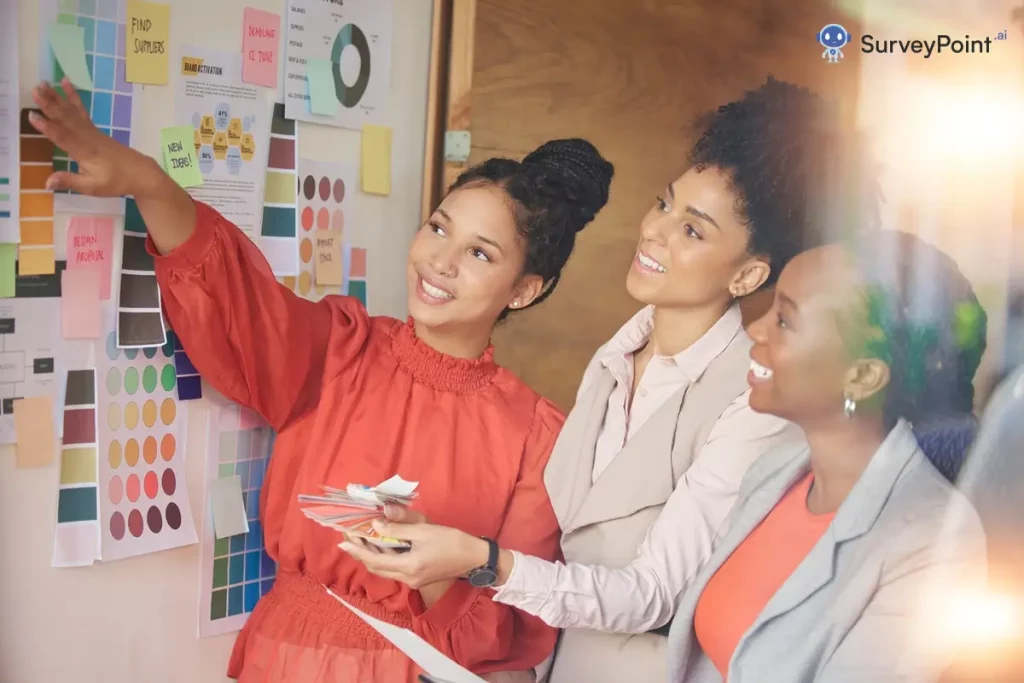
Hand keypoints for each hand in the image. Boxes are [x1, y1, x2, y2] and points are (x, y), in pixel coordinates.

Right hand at [29, 78, 161, 196]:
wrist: (140, 173)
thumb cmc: (116, 181)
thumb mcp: (93, 187)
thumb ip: (70, 182)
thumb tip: (47, 182)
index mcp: (85, 152)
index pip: (63, 138)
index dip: (48, 127)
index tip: (32, 115)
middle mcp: (87, 137)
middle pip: (66, 119)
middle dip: (49, 105)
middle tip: (34, 90)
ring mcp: (92, 131)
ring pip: (72, 111)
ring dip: (57, 97)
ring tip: (43, 83)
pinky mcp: (94, 129)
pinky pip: (81, 110)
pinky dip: (73, 97)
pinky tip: (66, 84)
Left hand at [339, 507, 488, 589]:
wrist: (474, 558)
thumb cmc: (451, 541)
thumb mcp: (424, 530)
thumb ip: (398, 529)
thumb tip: (376, 525)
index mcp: (408, 567)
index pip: (374, 560)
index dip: (356, 550)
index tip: (342, 540)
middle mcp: (407, 578)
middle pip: (376, 568)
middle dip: (360, 553)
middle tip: (349, 537)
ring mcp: (412, 581)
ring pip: (384, 569)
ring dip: (371, 555)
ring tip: (361, 539)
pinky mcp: (417, 578)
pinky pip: (394, 569)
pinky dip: (384, 557)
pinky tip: (381, 545)